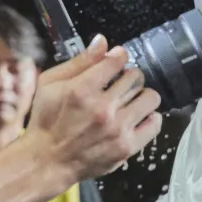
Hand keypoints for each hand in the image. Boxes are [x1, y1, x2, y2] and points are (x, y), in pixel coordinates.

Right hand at [24, 38, 163, 182]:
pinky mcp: (127, 146)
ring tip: (131, 100)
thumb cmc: (46, 121)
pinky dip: (150, 117)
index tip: (118, 60)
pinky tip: (138, 117)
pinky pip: (155, 123)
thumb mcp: (50, 84)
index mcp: (82, 89)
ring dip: (142, 95)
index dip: (119, 57)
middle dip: (129, 76)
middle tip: (121, 84)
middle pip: (136, 77)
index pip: (117, 60)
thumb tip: (103, 42)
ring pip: (150, 97)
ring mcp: (117, 129)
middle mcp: (102, 108)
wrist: (47, 160)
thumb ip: (80, 62)